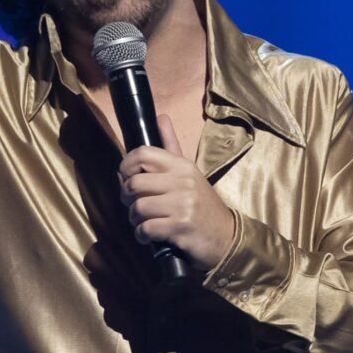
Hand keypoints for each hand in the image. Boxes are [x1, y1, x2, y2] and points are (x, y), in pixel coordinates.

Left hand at [118, 113, 235, 268]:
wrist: (226, 235)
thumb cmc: (202, 204)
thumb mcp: (189, 172)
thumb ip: (172, 146)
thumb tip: (161, 116)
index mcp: (182, 166)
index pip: (143, 154)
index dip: (126, 165)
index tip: (126, 177)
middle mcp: (183, 181)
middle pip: (134, 183)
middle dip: (127, 197)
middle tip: (133, 204)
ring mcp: (183, 204)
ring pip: (138, 207)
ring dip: (134, 219)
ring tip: (143, 221)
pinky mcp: (180, 227)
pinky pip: (146, 228)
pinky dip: (142, 235)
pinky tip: (148, 235)